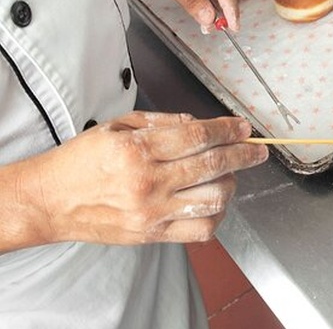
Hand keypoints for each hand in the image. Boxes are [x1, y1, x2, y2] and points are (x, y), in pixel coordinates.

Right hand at [34, 112, 267, 244]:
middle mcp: (148, 182)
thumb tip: (200, 124)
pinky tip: (214, 201)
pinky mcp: (153, 235)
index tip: (243, 127)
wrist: (50, 201)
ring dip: (231, 183)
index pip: (198, 136)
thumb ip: (162, 122)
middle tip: (256, 150)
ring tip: (229, 174)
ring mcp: (152, 212)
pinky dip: (217, 215)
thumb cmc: (81, 161)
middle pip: (213, 165)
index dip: (228, 130)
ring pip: (214, 199)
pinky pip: (201, 230)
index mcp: (137, 150)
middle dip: (243, 154)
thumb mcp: (117, 126)